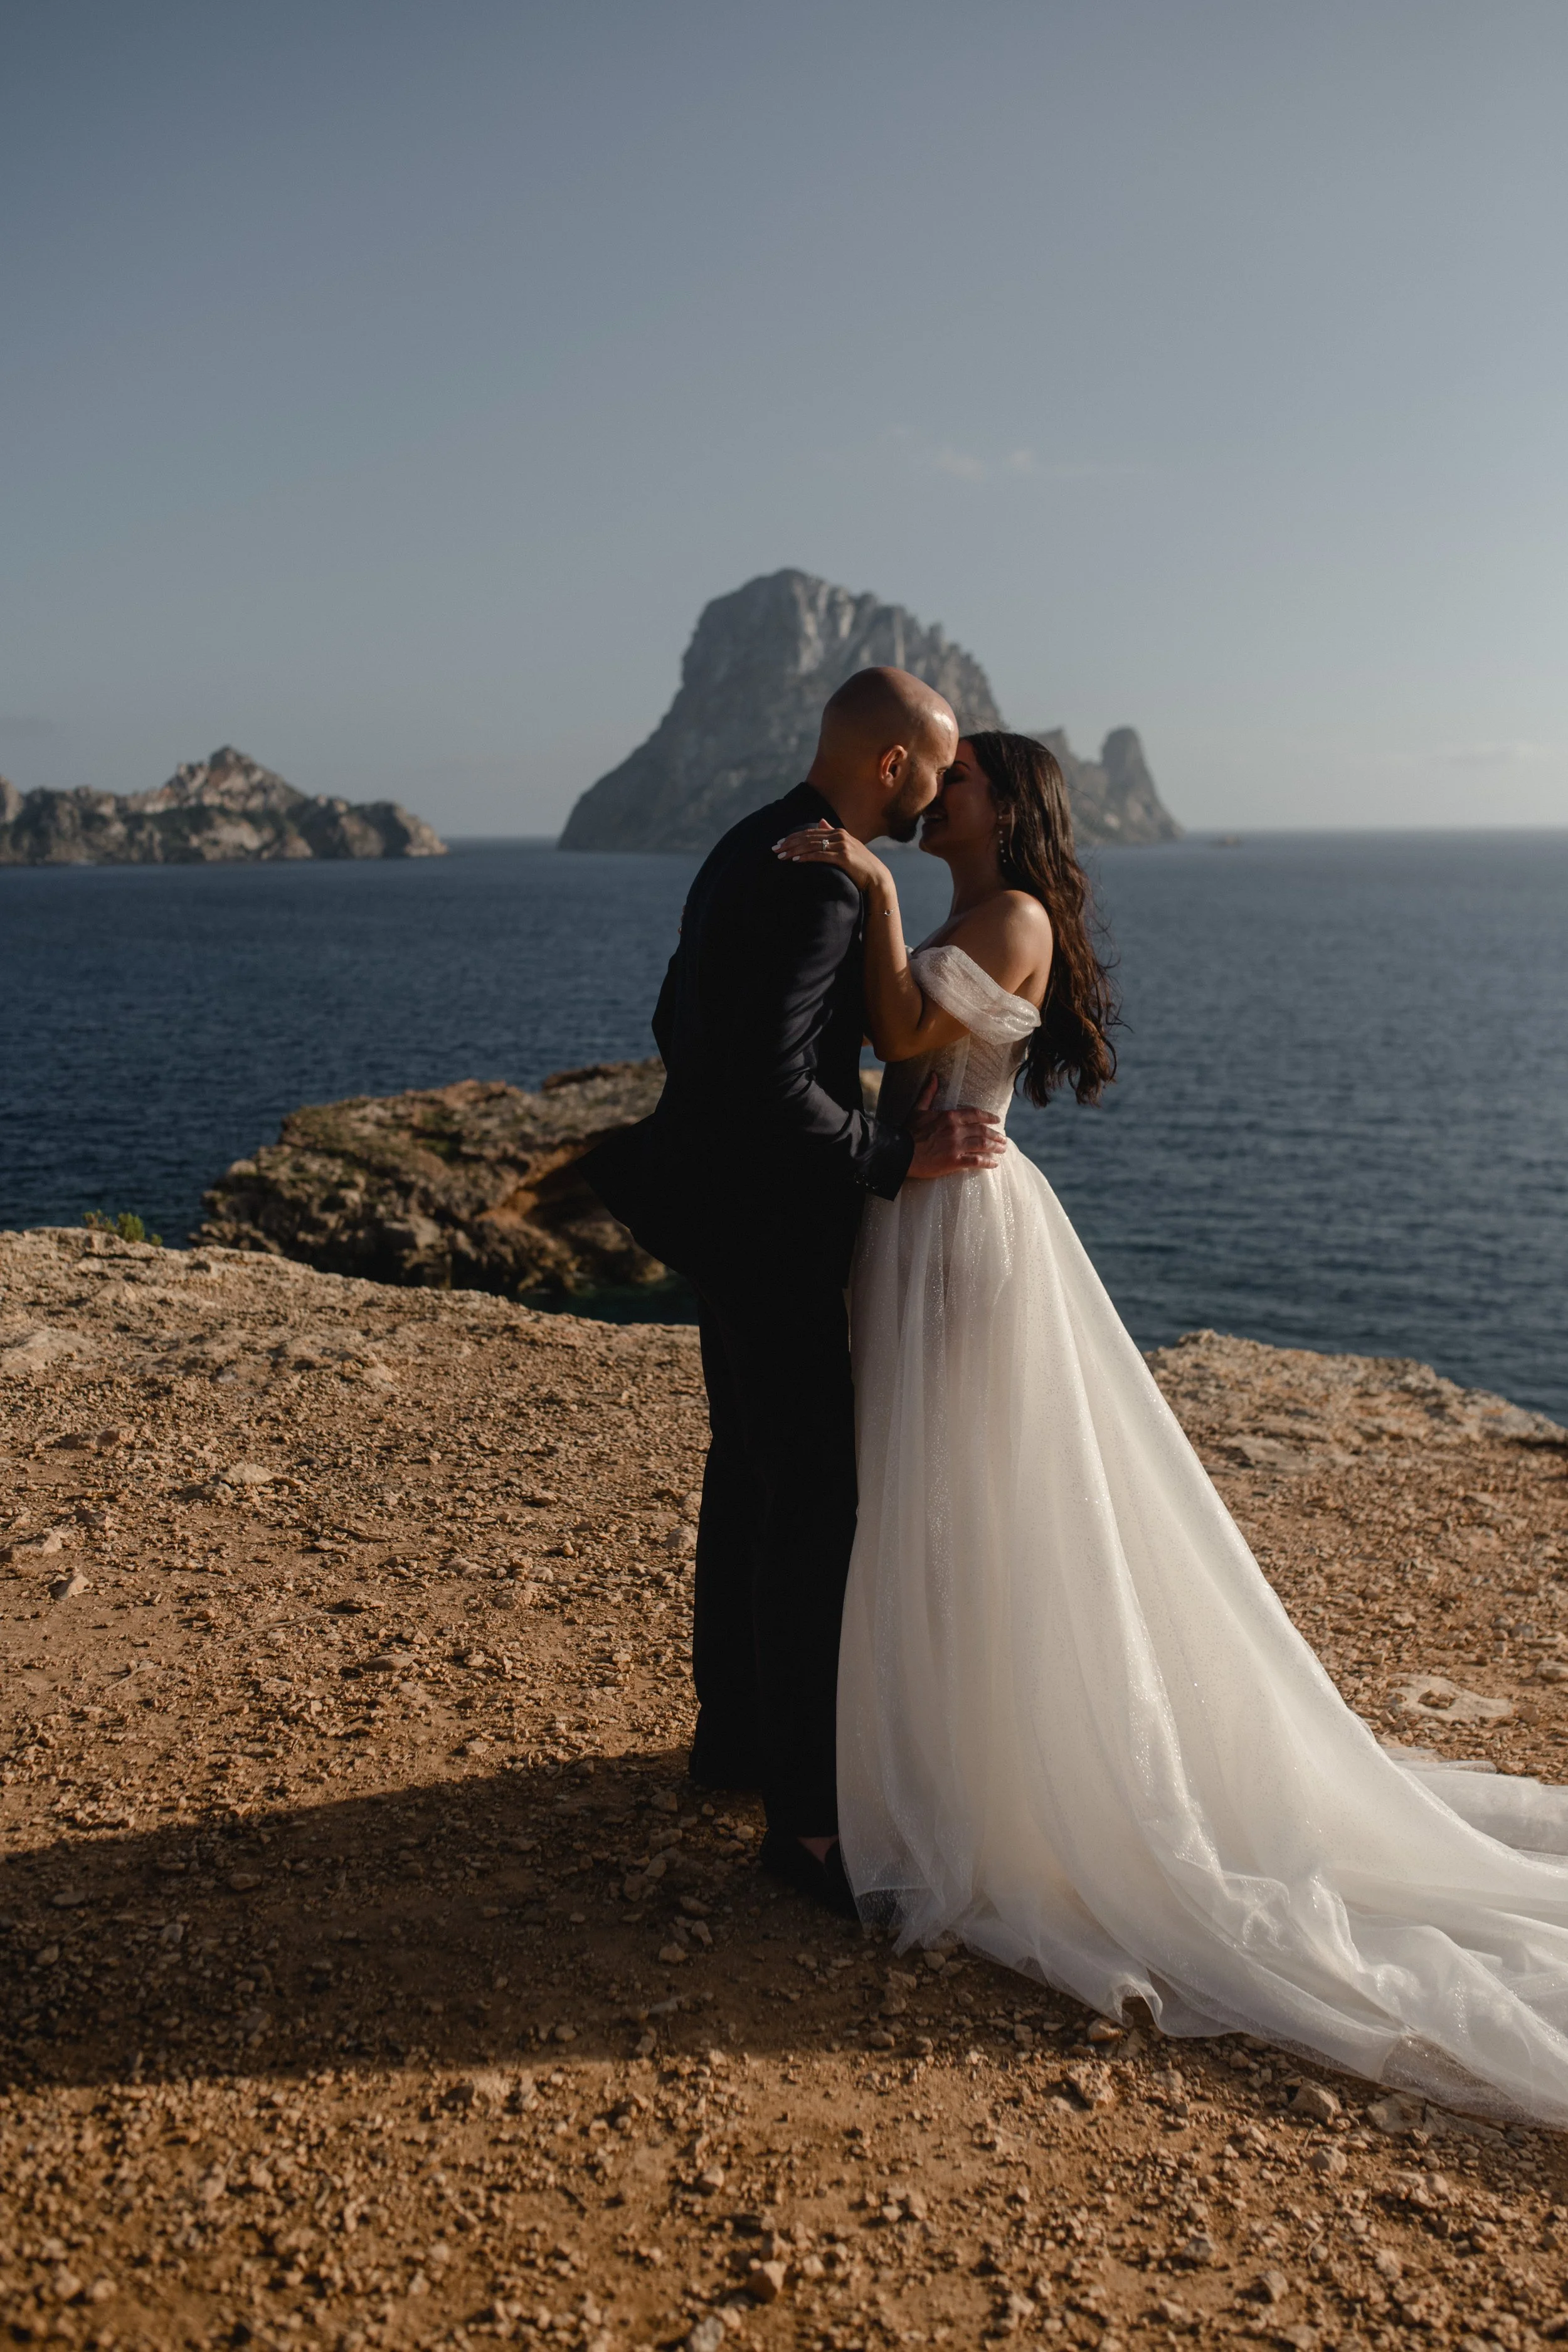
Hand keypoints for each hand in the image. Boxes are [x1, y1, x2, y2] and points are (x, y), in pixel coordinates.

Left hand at [773, 819, 890, 895]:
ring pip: (811, 845)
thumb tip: (820, 821)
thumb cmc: (860, 864)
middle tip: (775, 849)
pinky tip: (795, 860)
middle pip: (808, 837)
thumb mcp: (847, 845)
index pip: (810, 833)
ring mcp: (841, 845)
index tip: (780, 843)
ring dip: (794, 850)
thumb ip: (832, 833)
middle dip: (789, 843)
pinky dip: (806, 857)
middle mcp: (839, 836)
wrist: (876, 877)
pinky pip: (820, 855)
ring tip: (781, 856)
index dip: (793, 837)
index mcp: (838, 832)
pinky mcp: (843, 857)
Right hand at [905, 1073, 1005, 1178]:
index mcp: (949, 1116)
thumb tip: (934, 1075)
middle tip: (1004, 1139)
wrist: (900, 1152)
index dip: (989, 1117)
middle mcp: (956, 1130)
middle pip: (983, 1130)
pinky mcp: (954, 1161)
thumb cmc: (908, 1131)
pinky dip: (987, 1162)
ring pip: (983, 1144)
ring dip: (995, 1147)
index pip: (975, 1114)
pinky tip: (994, 1164)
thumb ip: (929, 1092)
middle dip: (996, 1135)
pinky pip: (976, 1161)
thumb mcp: (918, 1109)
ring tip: (1003, 1149)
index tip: (997, 1120)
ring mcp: (956, 1146)